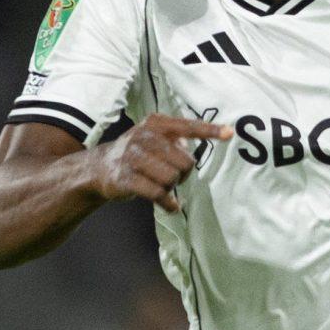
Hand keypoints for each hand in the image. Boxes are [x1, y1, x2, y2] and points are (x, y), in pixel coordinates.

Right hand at [90, 113, 233, 212]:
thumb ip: (175, 139)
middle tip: (173, 176)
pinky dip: (169, 204)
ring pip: (172, 178)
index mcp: (154, 123)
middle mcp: (143, 136)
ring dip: (173, 188)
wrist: (98, 168)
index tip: (230, 134)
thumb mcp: (152, 138)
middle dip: (184, 174)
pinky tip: (170, 205)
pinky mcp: (126, 179)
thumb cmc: (135, 153)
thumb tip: (190, 147)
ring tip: (164, 186)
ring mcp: (133, 157)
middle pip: (185, 161)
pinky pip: (159, 194)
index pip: (187, 126)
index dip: (210, 130)